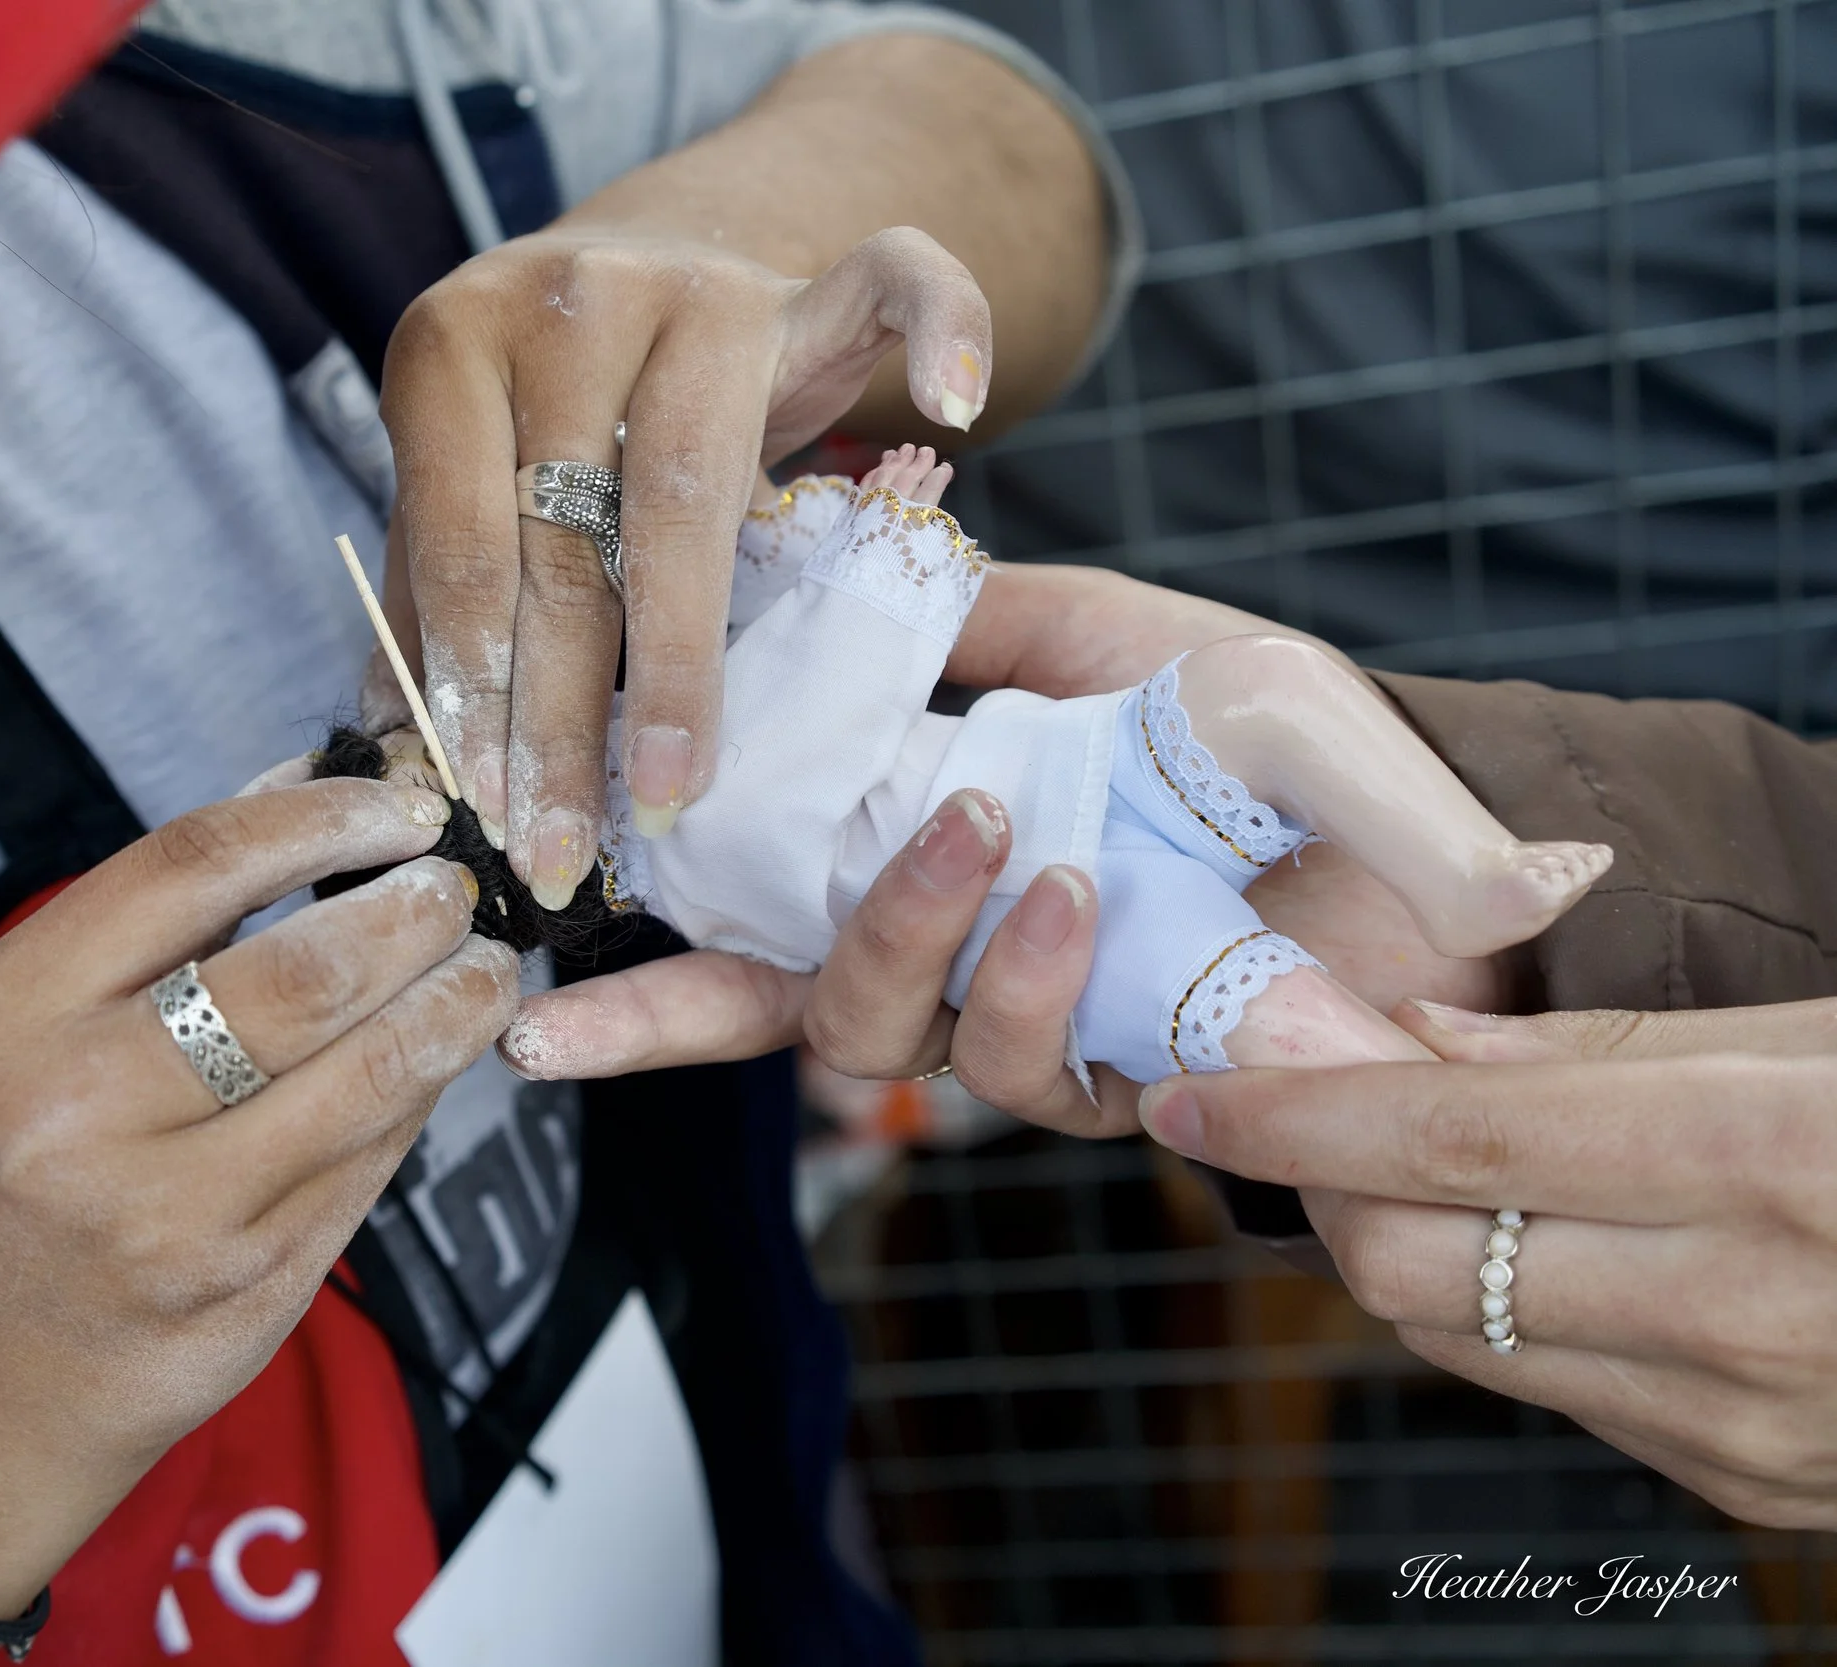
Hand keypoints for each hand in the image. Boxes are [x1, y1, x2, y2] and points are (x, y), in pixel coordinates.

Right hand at [0, 777, 516, 1657]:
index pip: (195, 865)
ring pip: (370, 1075)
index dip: (322, 816)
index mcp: (14, 1013)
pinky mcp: (251, 1288)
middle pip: (305, 972)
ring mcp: (177, 1215)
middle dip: (413, 912)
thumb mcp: (15, 1026)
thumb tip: (304, 789)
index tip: (397, 803)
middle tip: (458, 885)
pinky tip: (443, 1053)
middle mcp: (86, 1113)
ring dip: (454, 1004)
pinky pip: (373, 1161)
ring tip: (487, 965)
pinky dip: (422, 1092)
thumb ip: (148, 916)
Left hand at [382, 226, 990, 906]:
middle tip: (563, 850)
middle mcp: (570, 298)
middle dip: (564, 720)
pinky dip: (942, 333)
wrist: (636, 267)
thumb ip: (439, 594)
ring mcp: (697, 287)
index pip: (465, 547)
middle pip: (571, 544)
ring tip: (673, 789)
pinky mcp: (809, 287)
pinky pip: (899, 284)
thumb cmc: (541, 409)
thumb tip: (397, 745)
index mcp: (452, 345)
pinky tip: (956, 411)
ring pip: (694, 494)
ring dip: (681, 668)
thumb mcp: (469, 485)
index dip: (478, 691)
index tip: (490, 813)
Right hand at [498, 565, 1503, 1114]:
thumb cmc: (1260, 727)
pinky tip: (1071, 892)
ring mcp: (1016, 1027)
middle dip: (721, 978)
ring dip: (909, 929)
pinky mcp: (1112, 1079)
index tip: (521, 1008)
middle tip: (814, 843)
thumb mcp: (1099, 633)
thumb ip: (964, 624)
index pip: (743, 931)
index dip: (633, 989)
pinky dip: (1026, 972)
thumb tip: (832, 577)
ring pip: (878, 1030)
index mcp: (909, 857)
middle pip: (774, 1011)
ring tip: (994, 833)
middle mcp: (940, 958)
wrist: (1429, 814)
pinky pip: (1017, 1059)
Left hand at [1137, 998, 1836, 1527]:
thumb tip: (1410, 1042)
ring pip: (1472, 1344)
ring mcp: (1752, 1426)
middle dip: (1322, 1188)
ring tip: (1396, 1160)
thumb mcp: (1817, 1039)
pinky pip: (1564, 1396)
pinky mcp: (1759, 1490)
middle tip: (1294, 1108)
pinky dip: (1506, 1314)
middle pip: (1417, 1268)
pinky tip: (1532, 1241)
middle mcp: (1749, 1313)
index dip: (1292, 1112)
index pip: (1449, 1137)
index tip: (1187, 1086)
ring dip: (1400, 1251)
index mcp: (1766, 1161)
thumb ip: (1602, 1049)